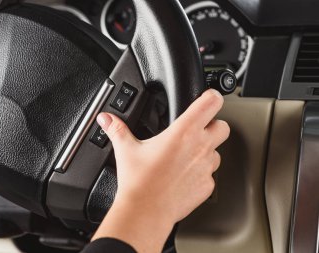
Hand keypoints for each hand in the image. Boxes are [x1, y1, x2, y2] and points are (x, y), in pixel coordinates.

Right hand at [92, 89, 229, 252]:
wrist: (146, 212)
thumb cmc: (138, 181)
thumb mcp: (126, 149)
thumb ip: (117, 129)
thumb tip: (106, 118)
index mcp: (183, 132)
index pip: (212, 103)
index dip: (211, 97)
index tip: (206, 98)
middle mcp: (200, 147)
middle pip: (223, 126)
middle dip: (213, 125)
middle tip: (197, 131)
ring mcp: (206, 168)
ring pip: (218, 151)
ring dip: (207, 151)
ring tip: (186, 157)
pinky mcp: (207, 186)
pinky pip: (210, 174)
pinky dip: (201, 173)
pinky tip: (183, 177)